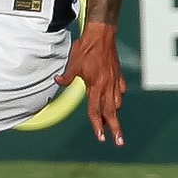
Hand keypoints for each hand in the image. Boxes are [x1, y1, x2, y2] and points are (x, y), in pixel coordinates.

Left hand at [54, 24, 125, 145]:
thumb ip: (66, 77)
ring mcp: (115, 80)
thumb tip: (57, 82)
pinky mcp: (118, 74)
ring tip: (114, 123)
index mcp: (95, 86)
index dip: (98, 126)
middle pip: (111, 112)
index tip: (101, 137)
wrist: (102, 35)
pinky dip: (118, 98)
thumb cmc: (86, 48)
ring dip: (115, 114)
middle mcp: (107, 86)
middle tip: (119, 142)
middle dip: (115, 129)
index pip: (96, 111)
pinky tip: (117, 100)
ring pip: (117, 103)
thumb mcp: (73, 63)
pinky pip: (120, 90)